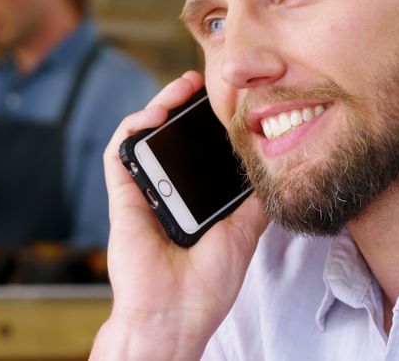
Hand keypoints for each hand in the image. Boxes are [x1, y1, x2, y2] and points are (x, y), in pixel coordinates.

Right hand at [91, 72, 268, 359]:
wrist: (177, 314)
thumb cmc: (207, 285)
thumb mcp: (243, 233)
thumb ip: (254, 202)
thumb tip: (278, 171)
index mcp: (191, 199)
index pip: (195, 151)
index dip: (205, 123)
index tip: (225, 102)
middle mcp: (165, 191)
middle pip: (168, 137)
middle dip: (182, 104)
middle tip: (202, 83)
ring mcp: (143, 192)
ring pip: (142, 136)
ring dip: (159, 104)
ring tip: (182, 87)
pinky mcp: (122, 196)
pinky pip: (120, 152)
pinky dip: (133, 126)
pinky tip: (155, 114)